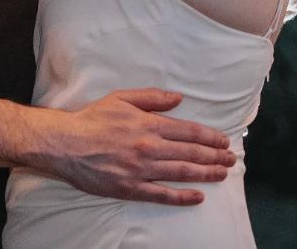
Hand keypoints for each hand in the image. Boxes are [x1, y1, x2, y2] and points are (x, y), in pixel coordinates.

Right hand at [22, 89, 235, 205]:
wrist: (66, 144)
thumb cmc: (92, 120)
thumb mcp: (121, 98)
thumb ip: (152, 98)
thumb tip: (178, 98)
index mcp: (148, 124)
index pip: (188, 131)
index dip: (210, 137)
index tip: (223, 141)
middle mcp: (149, 147)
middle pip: (191, 153)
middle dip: (215, 156)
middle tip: (231, 159)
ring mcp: (142, 170)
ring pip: (182, 173)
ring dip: (206, 174)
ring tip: (222, 174)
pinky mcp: (131, 189)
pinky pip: (163, 195)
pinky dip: (183, 197)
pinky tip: (198, 197)